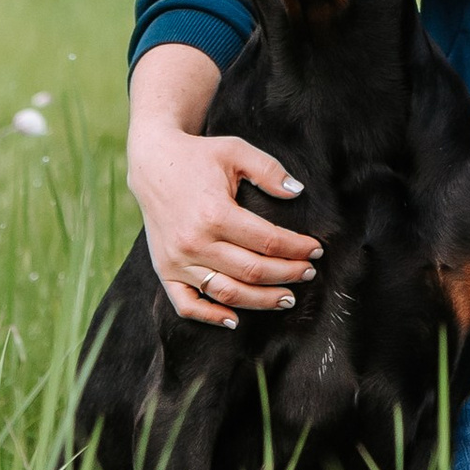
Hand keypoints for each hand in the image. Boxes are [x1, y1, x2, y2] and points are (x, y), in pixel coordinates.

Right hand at [128, 46, 319, 327]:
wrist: (153, 163)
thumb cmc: (199, 156)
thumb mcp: (236, 151)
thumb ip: (269, 170)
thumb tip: (298, 191)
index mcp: (215, 213)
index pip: (268, 241)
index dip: (297, 248)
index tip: (316, 250)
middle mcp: (195, 242)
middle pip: (252, 271)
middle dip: (288, 275)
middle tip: (309, 273)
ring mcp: (177, 260)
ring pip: (227, 292)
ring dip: (261, 300)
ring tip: (287, 297)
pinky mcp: (165, 270)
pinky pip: (187, 304)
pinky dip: (210, 316)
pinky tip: (234, 319)